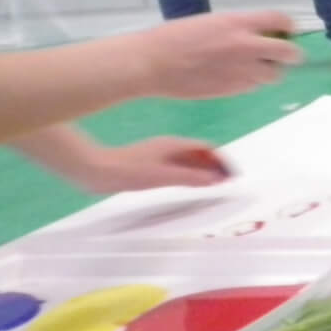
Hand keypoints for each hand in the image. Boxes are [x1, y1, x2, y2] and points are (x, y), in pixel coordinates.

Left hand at [61, 137, 232, 193]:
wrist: (97, 172)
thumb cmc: (129, 171)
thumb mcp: (163, 176)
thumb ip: (190, 177)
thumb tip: (216, 179)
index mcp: (174, 145)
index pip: (206, 149)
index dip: (221, 160)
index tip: (233, 174)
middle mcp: (168, 147)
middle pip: (199, 154)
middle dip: (215, 166)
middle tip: (228, 182)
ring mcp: (159, 156)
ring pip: (189, 161)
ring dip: (203, 171)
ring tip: (215, 185)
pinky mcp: (149, 165)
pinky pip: (178, 167)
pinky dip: (190, 174)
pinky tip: (190, 184)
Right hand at [137, 11, 301, 97]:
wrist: (153, 64)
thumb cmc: (174, 37)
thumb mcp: (211, 23)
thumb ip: (236, 29)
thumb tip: (255, 36)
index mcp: (238, 23)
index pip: (279, 20)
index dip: (288, 26)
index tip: (287, 31)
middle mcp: (246, 47)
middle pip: (288, 53)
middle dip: (291, 54)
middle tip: (285, 54)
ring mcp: (241, 71)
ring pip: (274, 75)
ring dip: (270, 71)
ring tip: (257, 67)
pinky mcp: (233, 90)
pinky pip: (254, 87)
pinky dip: (251, 82)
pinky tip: (236, 77)